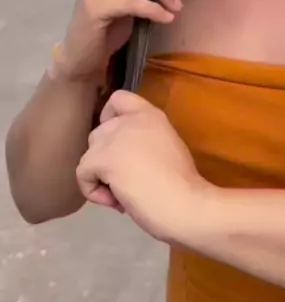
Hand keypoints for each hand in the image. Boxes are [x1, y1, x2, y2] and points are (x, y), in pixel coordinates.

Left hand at [76, 90, 209, 243]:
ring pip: (88, 155)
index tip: (117, 142)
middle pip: (98, 133)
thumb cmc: (183, 185)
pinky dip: (94, 192)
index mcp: (151, 115)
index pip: (118, 98)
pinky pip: (83, 174)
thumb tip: (125, 158)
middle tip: (126, 180)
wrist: (185, 203)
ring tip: (123, 194)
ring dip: (100, 177)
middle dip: (105, 158)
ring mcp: (116, 137)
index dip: (109, 118)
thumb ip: (145, 141)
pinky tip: (117, 202)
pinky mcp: (103, 159)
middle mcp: (130, 120)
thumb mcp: (167, 147)